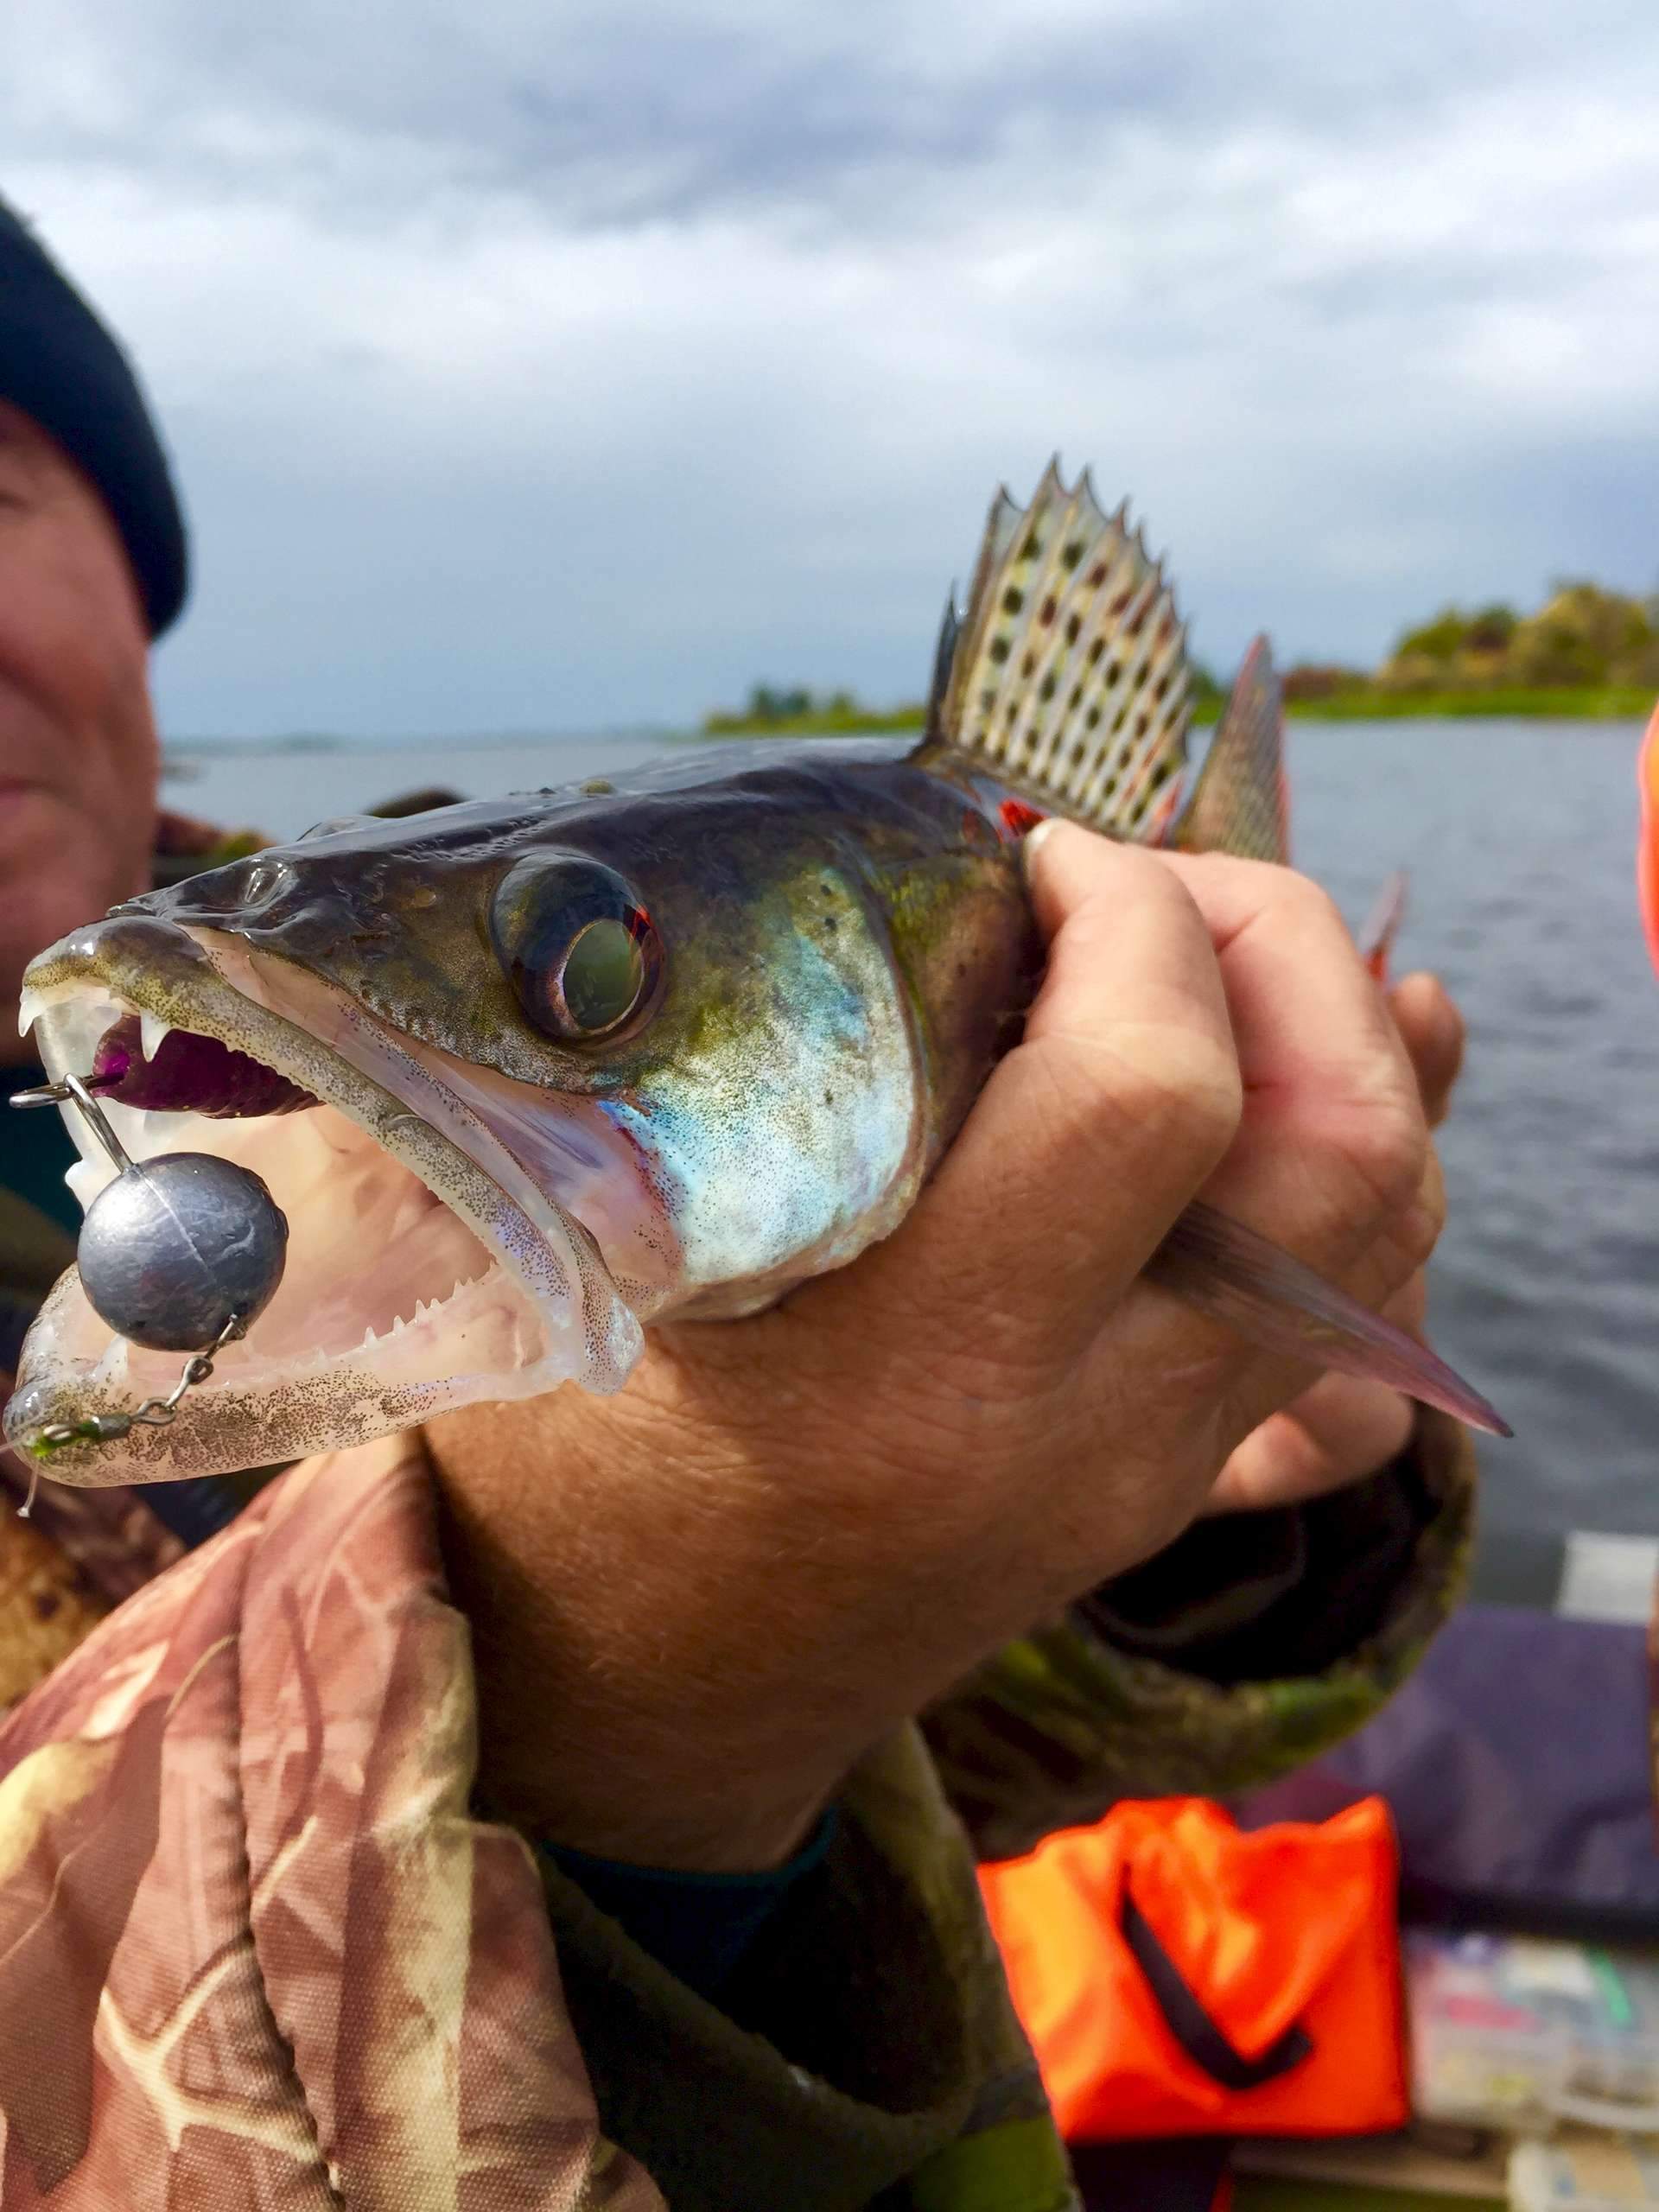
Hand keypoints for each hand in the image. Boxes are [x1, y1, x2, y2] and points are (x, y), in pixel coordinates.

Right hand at [428, 823, 1443, 1866]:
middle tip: (1142, 885)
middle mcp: (1086, 1428)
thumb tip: (863, 873)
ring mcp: (1156, 1465)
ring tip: (1194, 950)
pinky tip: (1274, 1067)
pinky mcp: (1176, 1476)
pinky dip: (1344, 1149)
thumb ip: (721, 1074)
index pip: (1148, 1095)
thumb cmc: (564, 1463)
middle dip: (1283, 947)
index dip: (1130, 913)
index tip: (1036, 857)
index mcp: (920, 1367)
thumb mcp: (601, 1257)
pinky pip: (1350, 1300)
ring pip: (1388, 1223)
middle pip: (1343, 1147)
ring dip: (1336, 1035)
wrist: (630, 1701)